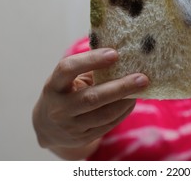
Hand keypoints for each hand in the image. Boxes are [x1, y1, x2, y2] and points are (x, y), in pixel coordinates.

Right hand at [32, 48, 148, 153]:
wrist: (48, 127)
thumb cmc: (65, 91)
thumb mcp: (68, 79)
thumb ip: (88, 67)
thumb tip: (121, 53)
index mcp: (54, 86)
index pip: (68, 69)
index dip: (91, 60)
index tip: (114, 53)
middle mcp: (59, 108)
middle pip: (92, 97)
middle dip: (120, 87)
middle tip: (142, 78)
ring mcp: (70, 126)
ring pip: (104, 114)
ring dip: (127, 100)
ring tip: (142, 88)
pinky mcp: (83, 138)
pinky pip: (109, 124)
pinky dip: (124, 111)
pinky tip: (132, 100)